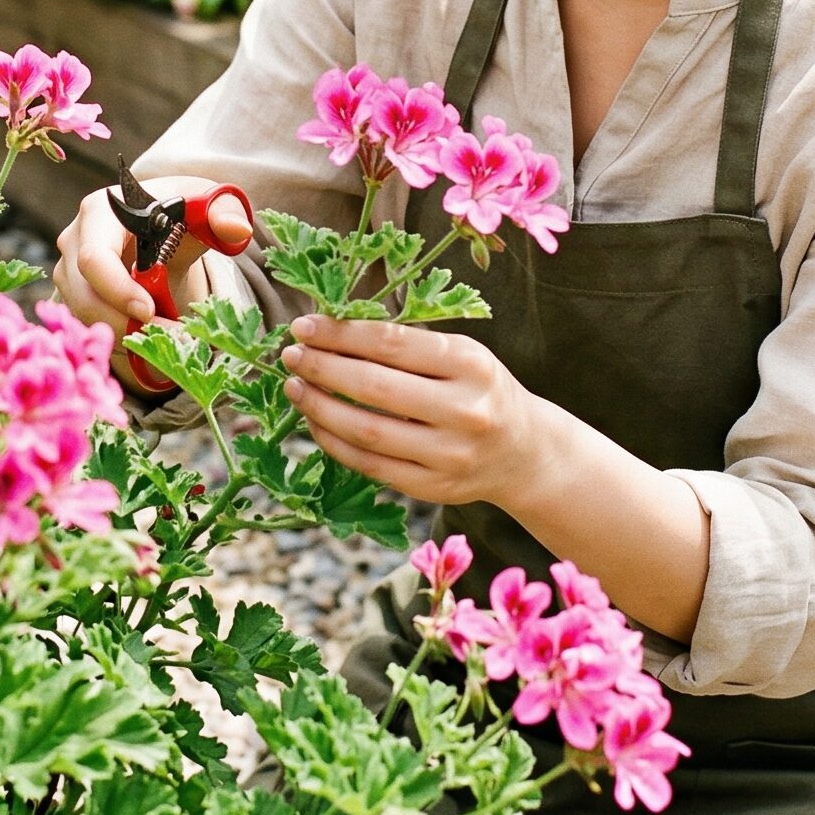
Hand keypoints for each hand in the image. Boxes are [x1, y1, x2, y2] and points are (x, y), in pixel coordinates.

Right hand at [53, 176, 253, 393]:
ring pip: (85, 314)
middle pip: (84, 294)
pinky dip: (120, 335)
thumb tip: (237, 230)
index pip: (94, 257)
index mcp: (102, 210)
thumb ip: (225, 212)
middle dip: (124, 323)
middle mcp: (75, 237)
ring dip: (125, 333)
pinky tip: (152, 332)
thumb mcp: (208, 203)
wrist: (163, 220)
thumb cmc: (183, 208)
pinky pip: (89, 322)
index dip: (118, 290)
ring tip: (169, 334)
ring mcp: (68, 266)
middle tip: (170, 336)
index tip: (151, 312)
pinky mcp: (73, 290)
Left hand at [280, 313, 544, 507]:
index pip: (392, 344)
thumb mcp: (462, 354)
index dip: (341, 334)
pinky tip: (315, 421)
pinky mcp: (433, 487)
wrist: (524, 452)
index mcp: (470, 364)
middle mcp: (463, 410)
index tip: (304, 326)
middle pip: (375, 387)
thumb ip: (407, 345)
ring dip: (319, 407)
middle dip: (323, 368)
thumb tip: (332, 329)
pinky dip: (334, 442)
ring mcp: (449, 455)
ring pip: (367, 431)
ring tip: (294, 386)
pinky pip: (370, 465)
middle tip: (291, 355)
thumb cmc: (480, 389)